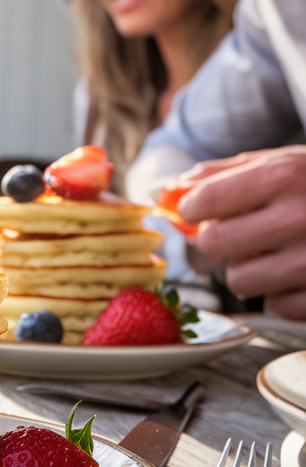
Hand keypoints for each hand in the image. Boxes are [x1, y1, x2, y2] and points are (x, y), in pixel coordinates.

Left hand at [177, 146, 305, 318]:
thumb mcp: (291, 161)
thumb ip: (230, 172)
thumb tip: (174, 187)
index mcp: (285, 175)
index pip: (202, 202)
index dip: (195, 209)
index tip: (203, 210)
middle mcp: (299, 217)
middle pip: (212, 245)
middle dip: (219, 241)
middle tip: (240, 234)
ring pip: (238, 280)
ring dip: (250, 269)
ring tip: (278, 253)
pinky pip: (275, 306)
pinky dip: (284, 294)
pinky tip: (305, 274)